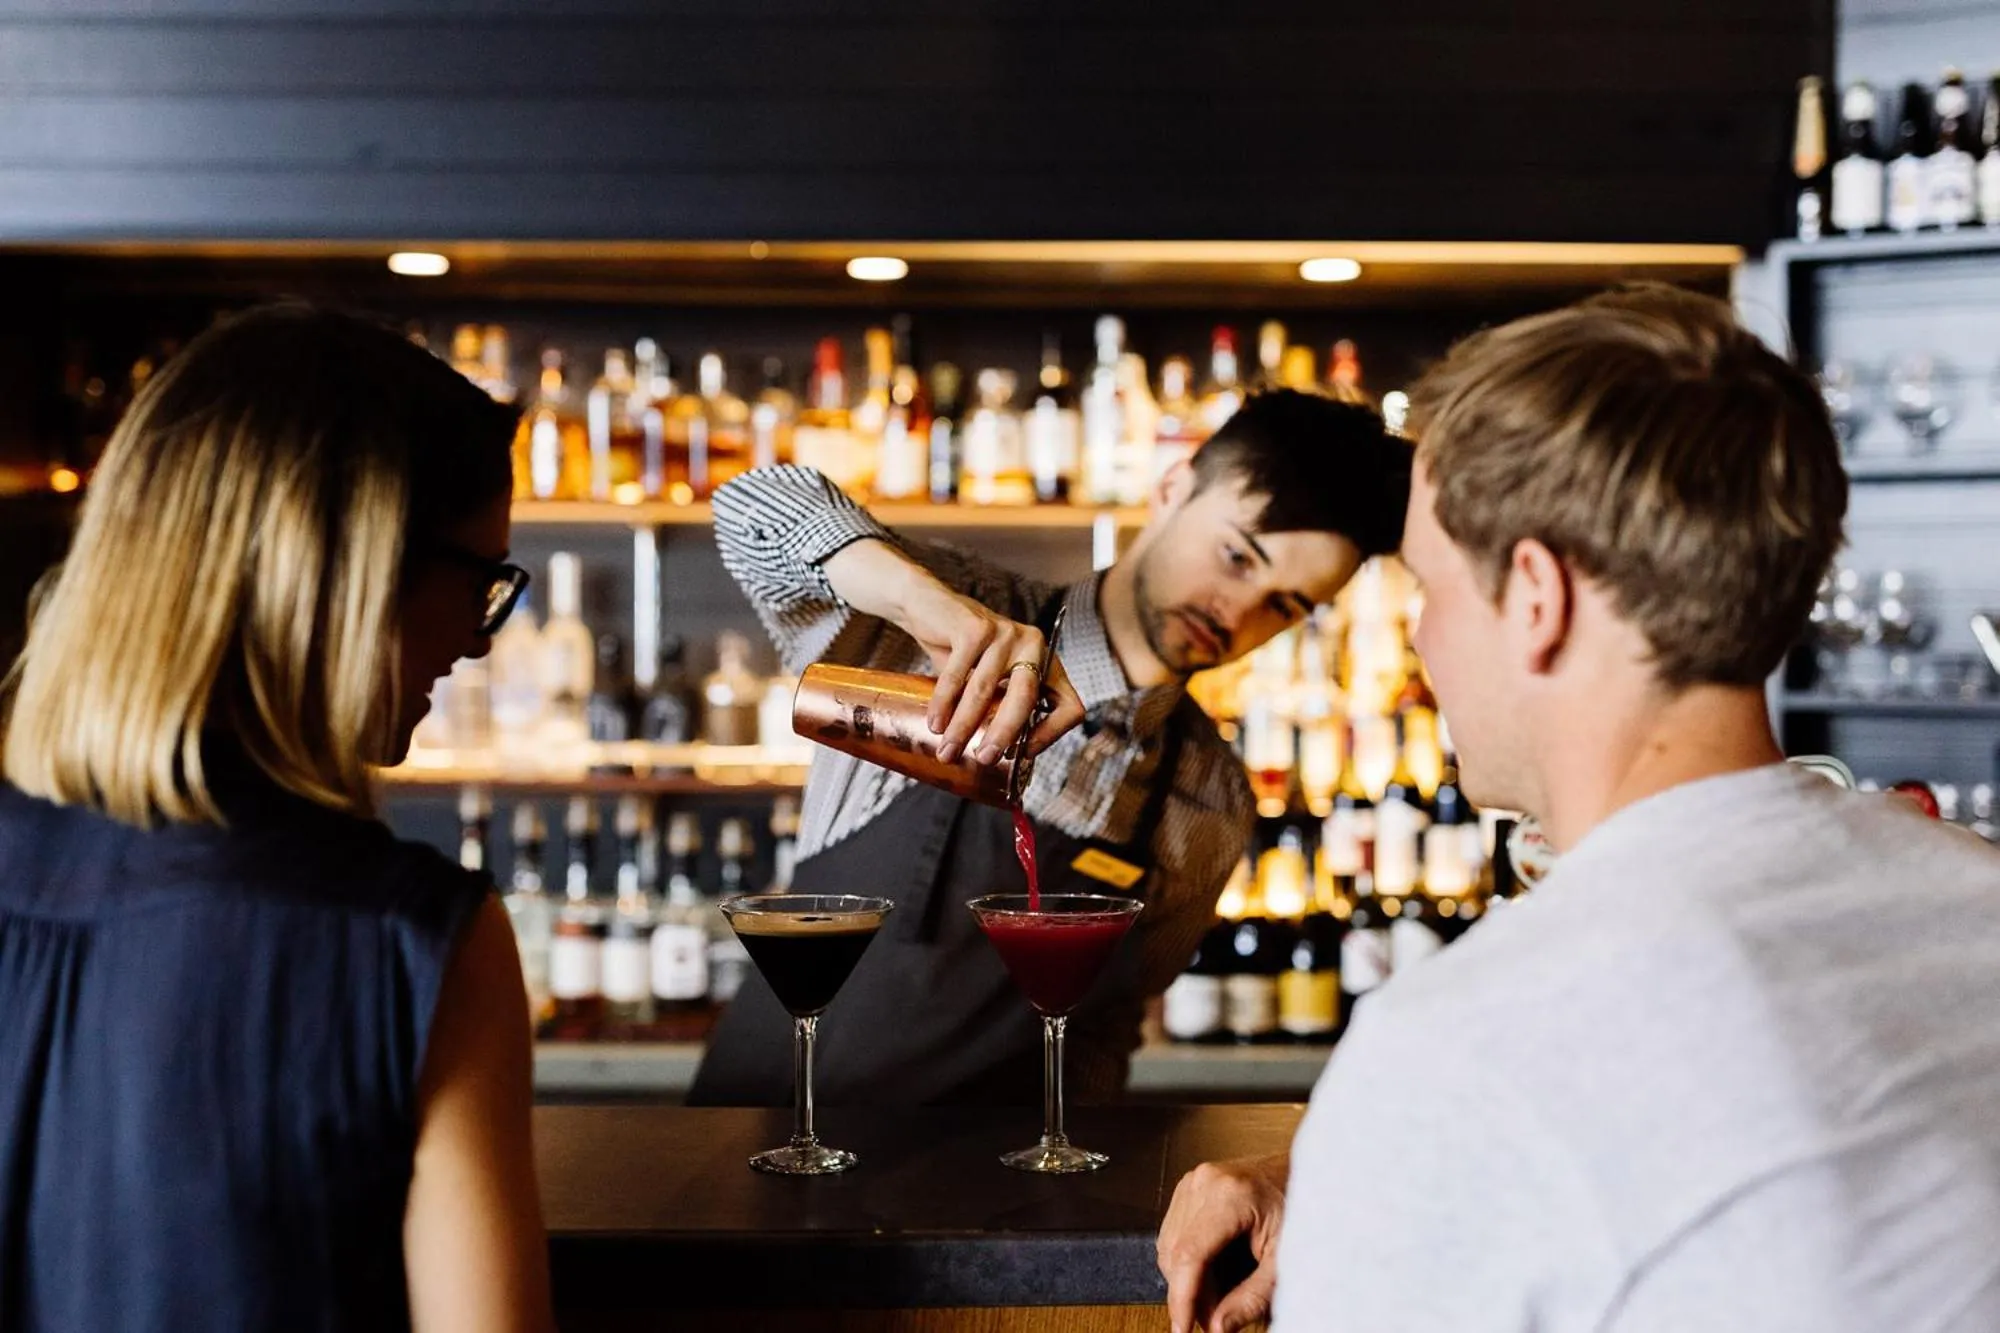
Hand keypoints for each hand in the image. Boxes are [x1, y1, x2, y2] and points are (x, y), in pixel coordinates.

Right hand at [820, 539, 1085, 766]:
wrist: (929, 606)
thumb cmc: (963, 652)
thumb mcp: (991, 679)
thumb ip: (1000, 707)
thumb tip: (998, 759)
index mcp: (1046, 662)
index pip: (1069, 705)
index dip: (1053, 734)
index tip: (1024, 754)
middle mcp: (1033, 645)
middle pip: (1027, 700)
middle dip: (1004, 734)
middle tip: (984, 759)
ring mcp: (1006, 633)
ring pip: (985, 691)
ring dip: (963, 726)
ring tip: (947, 750)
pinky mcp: (975, 628)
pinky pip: (958, 677)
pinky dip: (943, 704)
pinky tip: (935, 724)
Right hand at [1157, 1152, 1289, 1332]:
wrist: (1304, 1173)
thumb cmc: (1301, 1209)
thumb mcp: (1284, 1259)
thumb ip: (1252, 1298)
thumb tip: (1218, 1328)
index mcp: (1231, 1193)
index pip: (1190, 1253)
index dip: (1182, 1297)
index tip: (1183, 1328)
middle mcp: (1205, 1182)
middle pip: (1176, 1253)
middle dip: (1190, 1293)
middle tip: (1215, 1319)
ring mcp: (1193, 1182)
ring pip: (1169, 1247)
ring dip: (1188, 1279)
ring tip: (1222, 1292)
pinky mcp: (1189, 1188)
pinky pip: (1173, 1234)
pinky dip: (1188, 1261)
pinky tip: (1214, 1270)